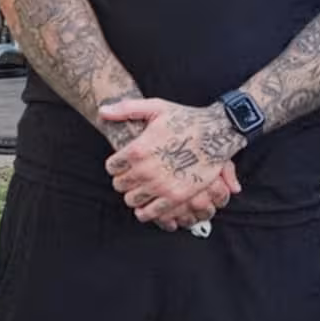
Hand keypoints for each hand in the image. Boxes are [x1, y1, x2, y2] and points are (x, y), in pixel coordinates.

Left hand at [100, 98, 244, 225]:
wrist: (217, 132)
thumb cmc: (186, 118)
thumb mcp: (156, 107)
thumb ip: (126, 109)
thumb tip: (102, 111)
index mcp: (137, 149)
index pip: (112, 167)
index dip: (116, 165)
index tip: (124, 164)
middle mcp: (146, 170)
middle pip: (119, 185)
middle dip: (124, 180)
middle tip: (133, 176)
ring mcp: (161, 185)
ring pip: (131, 200)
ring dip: (134, 195)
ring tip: (142, 188)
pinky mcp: (176, 197)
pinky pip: (150, 212)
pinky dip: (145, 211)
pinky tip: (148, 203)